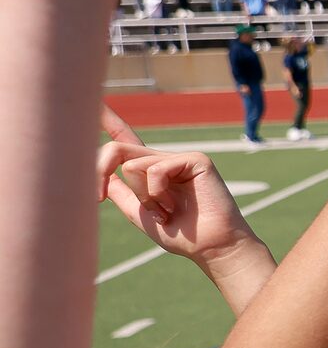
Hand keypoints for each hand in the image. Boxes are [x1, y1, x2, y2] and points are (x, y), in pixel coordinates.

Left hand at [97, 106, 263, 271]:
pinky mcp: (194, 159)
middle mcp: (163, 161)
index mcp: (150, 172)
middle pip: (116, 150)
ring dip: (144, 197)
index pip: (125, 140)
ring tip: (168, 211)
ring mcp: (179, 158)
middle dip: (98, 171)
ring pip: (133, 166)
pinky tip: (175, 205)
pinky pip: (155, 170)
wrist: (212, 247)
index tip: (94, 100)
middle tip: (96, 198)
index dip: (109, 119)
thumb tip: (104, 173)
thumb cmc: (182, 235)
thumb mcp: (140, 215)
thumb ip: (121, 193)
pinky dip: (158, 193)